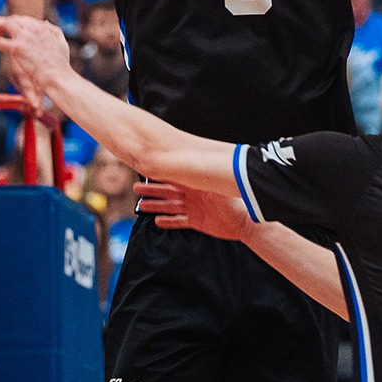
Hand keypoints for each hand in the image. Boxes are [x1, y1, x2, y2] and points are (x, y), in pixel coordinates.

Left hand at [0, 15, 74, 113]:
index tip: (11, 27)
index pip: (25, 20)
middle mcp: (33, 29)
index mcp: (42, 28)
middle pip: (13, 19)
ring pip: (4, 24)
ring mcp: (24, 37)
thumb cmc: (61, 64)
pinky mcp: (16, 48)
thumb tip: (45, 21)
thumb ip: (54, 30)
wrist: (58, 76)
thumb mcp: (61, 42)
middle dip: (4, 22)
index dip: (16, 22)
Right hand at [133, 180, 252, 241]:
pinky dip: (168, 222)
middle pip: (168, 192)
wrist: (245, 222)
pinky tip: (157, 220)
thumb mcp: (220, 186)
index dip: (161, 174)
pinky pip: (179, 221)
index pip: (175, 177)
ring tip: (141, 205)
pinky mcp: (197, 221)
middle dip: (153, 190)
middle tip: (136, 188)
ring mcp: (194, 208)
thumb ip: (208, 176)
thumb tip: (203, 159)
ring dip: (156, 206)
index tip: (148, 170)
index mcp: (197, 184)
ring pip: (170, 206)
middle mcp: (193, 195)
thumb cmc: (236, 202)